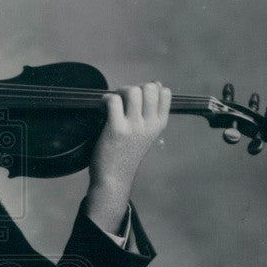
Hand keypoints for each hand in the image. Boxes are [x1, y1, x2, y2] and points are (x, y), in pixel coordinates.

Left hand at [84, 81, 169, 234]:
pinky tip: (101, 109)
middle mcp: (150, 124)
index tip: (136, 99)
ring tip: (112, 104)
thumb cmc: (126, 155)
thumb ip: (148, 115)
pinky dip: (105, 100)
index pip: (165, 92)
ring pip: (132, 91)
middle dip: (133, 88)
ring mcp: (134, 127)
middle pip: (148, 88)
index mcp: (159, 124)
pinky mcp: (116, 129)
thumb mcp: (146, 136)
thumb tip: (150, 87)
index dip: (148, 89)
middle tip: (121, 101)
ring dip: (119, 92)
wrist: (114, 179)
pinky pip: (113, 100)